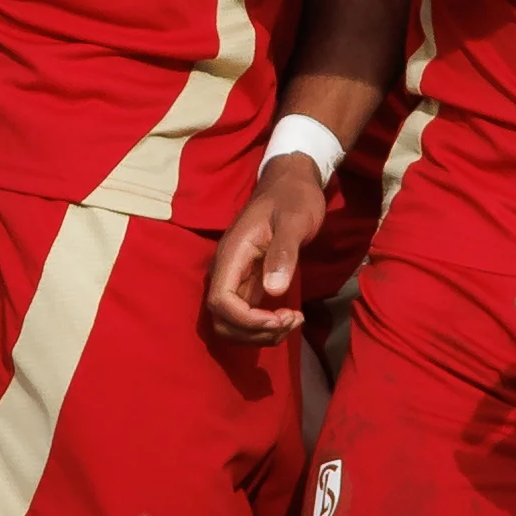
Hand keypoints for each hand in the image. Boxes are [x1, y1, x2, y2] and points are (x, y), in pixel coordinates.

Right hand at [206, 157, 329, 341]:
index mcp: (232, 254)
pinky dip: (264, 326)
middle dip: (254, 332)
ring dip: (260, 334)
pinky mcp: (248, 283)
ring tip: (292, 321)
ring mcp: (236, 278)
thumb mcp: (294, 220)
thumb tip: (273, 290)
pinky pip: (246, 316)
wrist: (292, 182)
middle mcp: (227, 269)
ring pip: (232, 324)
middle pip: (223, 320)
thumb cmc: (294, 198)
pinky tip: (289, 316)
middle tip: (290, 321)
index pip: (220, 301)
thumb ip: (283, 252)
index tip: (277, 319)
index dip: (245, 320)